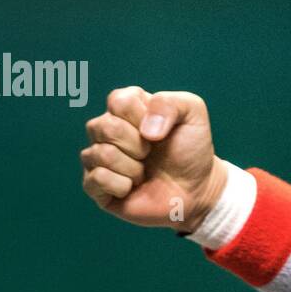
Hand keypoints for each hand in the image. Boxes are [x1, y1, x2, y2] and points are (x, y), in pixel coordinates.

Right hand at [81, 86, 226, 231]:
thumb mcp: (193, 112)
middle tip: (152, 153)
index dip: (142, 118)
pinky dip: (121, 185)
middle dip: (138, 145)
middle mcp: (105, 129)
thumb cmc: (191, 149)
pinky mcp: (95, 186)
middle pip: (105, 127)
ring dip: (133, 167)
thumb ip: (169, 103)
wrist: (195, 189)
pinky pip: (96, 179)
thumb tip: (145, 131)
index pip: (118, 102)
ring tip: (144, 171)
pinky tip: (132, 187)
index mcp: (125, 107)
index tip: (160, 131)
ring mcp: (97, 158)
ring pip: (100, 154)